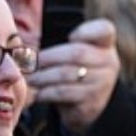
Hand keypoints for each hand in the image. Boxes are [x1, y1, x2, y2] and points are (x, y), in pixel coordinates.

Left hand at [29, 19, 120, 135]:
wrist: (88, 105)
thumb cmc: (75, 70)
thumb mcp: (74, 52)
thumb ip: (61, 41)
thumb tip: (26, 46)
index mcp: (105, 44)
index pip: (105, 30)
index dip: (86, 31)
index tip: (71, 36)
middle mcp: (109, 63)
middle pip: (77, 54)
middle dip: (48, 57)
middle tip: (29, 62)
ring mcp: (102, 84)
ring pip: (67, 74)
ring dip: (43, 76)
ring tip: (30, 78)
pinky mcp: (92, 102)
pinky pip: (64, 93)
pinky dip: (46, 92)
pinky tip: (38, 92)